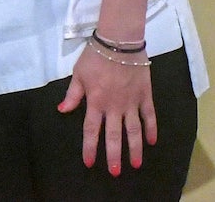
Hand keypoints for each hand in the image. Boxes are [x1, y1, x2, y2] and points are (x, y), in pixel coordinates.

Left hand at [58, 42, 156, 175]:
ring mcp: (131, 103)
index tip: (89, 162)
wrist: (119, 42)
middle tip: (115, 172)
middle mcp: (114, 107)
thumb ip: (73, 94)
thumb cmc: (95, 57)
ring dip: (135, 148)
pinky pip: (149, 116)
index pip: (91, 130)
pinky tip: (152, 141)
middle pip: (114, 136)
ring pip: (134, 130)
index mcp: (96, 102)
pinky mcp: (145, 96)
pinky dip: (152, 129)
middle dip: (114, 155)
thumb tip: (62, 110)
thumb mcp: (78, 74)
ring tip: (136, 164)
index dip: (90, 147)